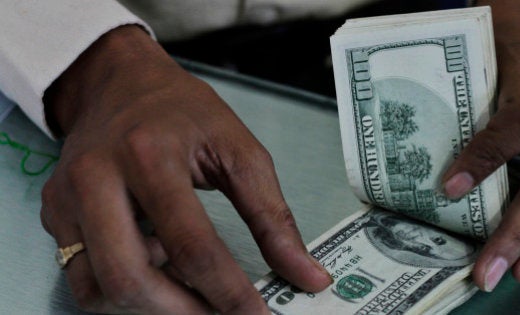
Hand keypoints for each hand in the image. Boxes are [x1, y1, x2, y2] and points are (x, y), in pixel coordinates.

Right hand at [40, 25, 330, 313]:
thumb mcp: (238, 149)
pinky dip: (123, 287)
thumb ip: (273, 217)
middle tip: (222, 313)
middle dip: (184, 312)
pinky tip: (153, 261)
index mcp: (150, 155)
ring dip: (152, 304)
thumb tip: (306, 274)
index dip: (229, 293)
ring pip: (99, 288)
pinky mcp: (54, 215)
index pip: (192, 245)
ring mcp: (67, 200)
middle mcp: (97, 178)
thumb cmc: (182, 111)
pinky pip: (83, 277)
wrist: (120, 83)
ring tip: (186, 279)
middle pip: (130, 277)